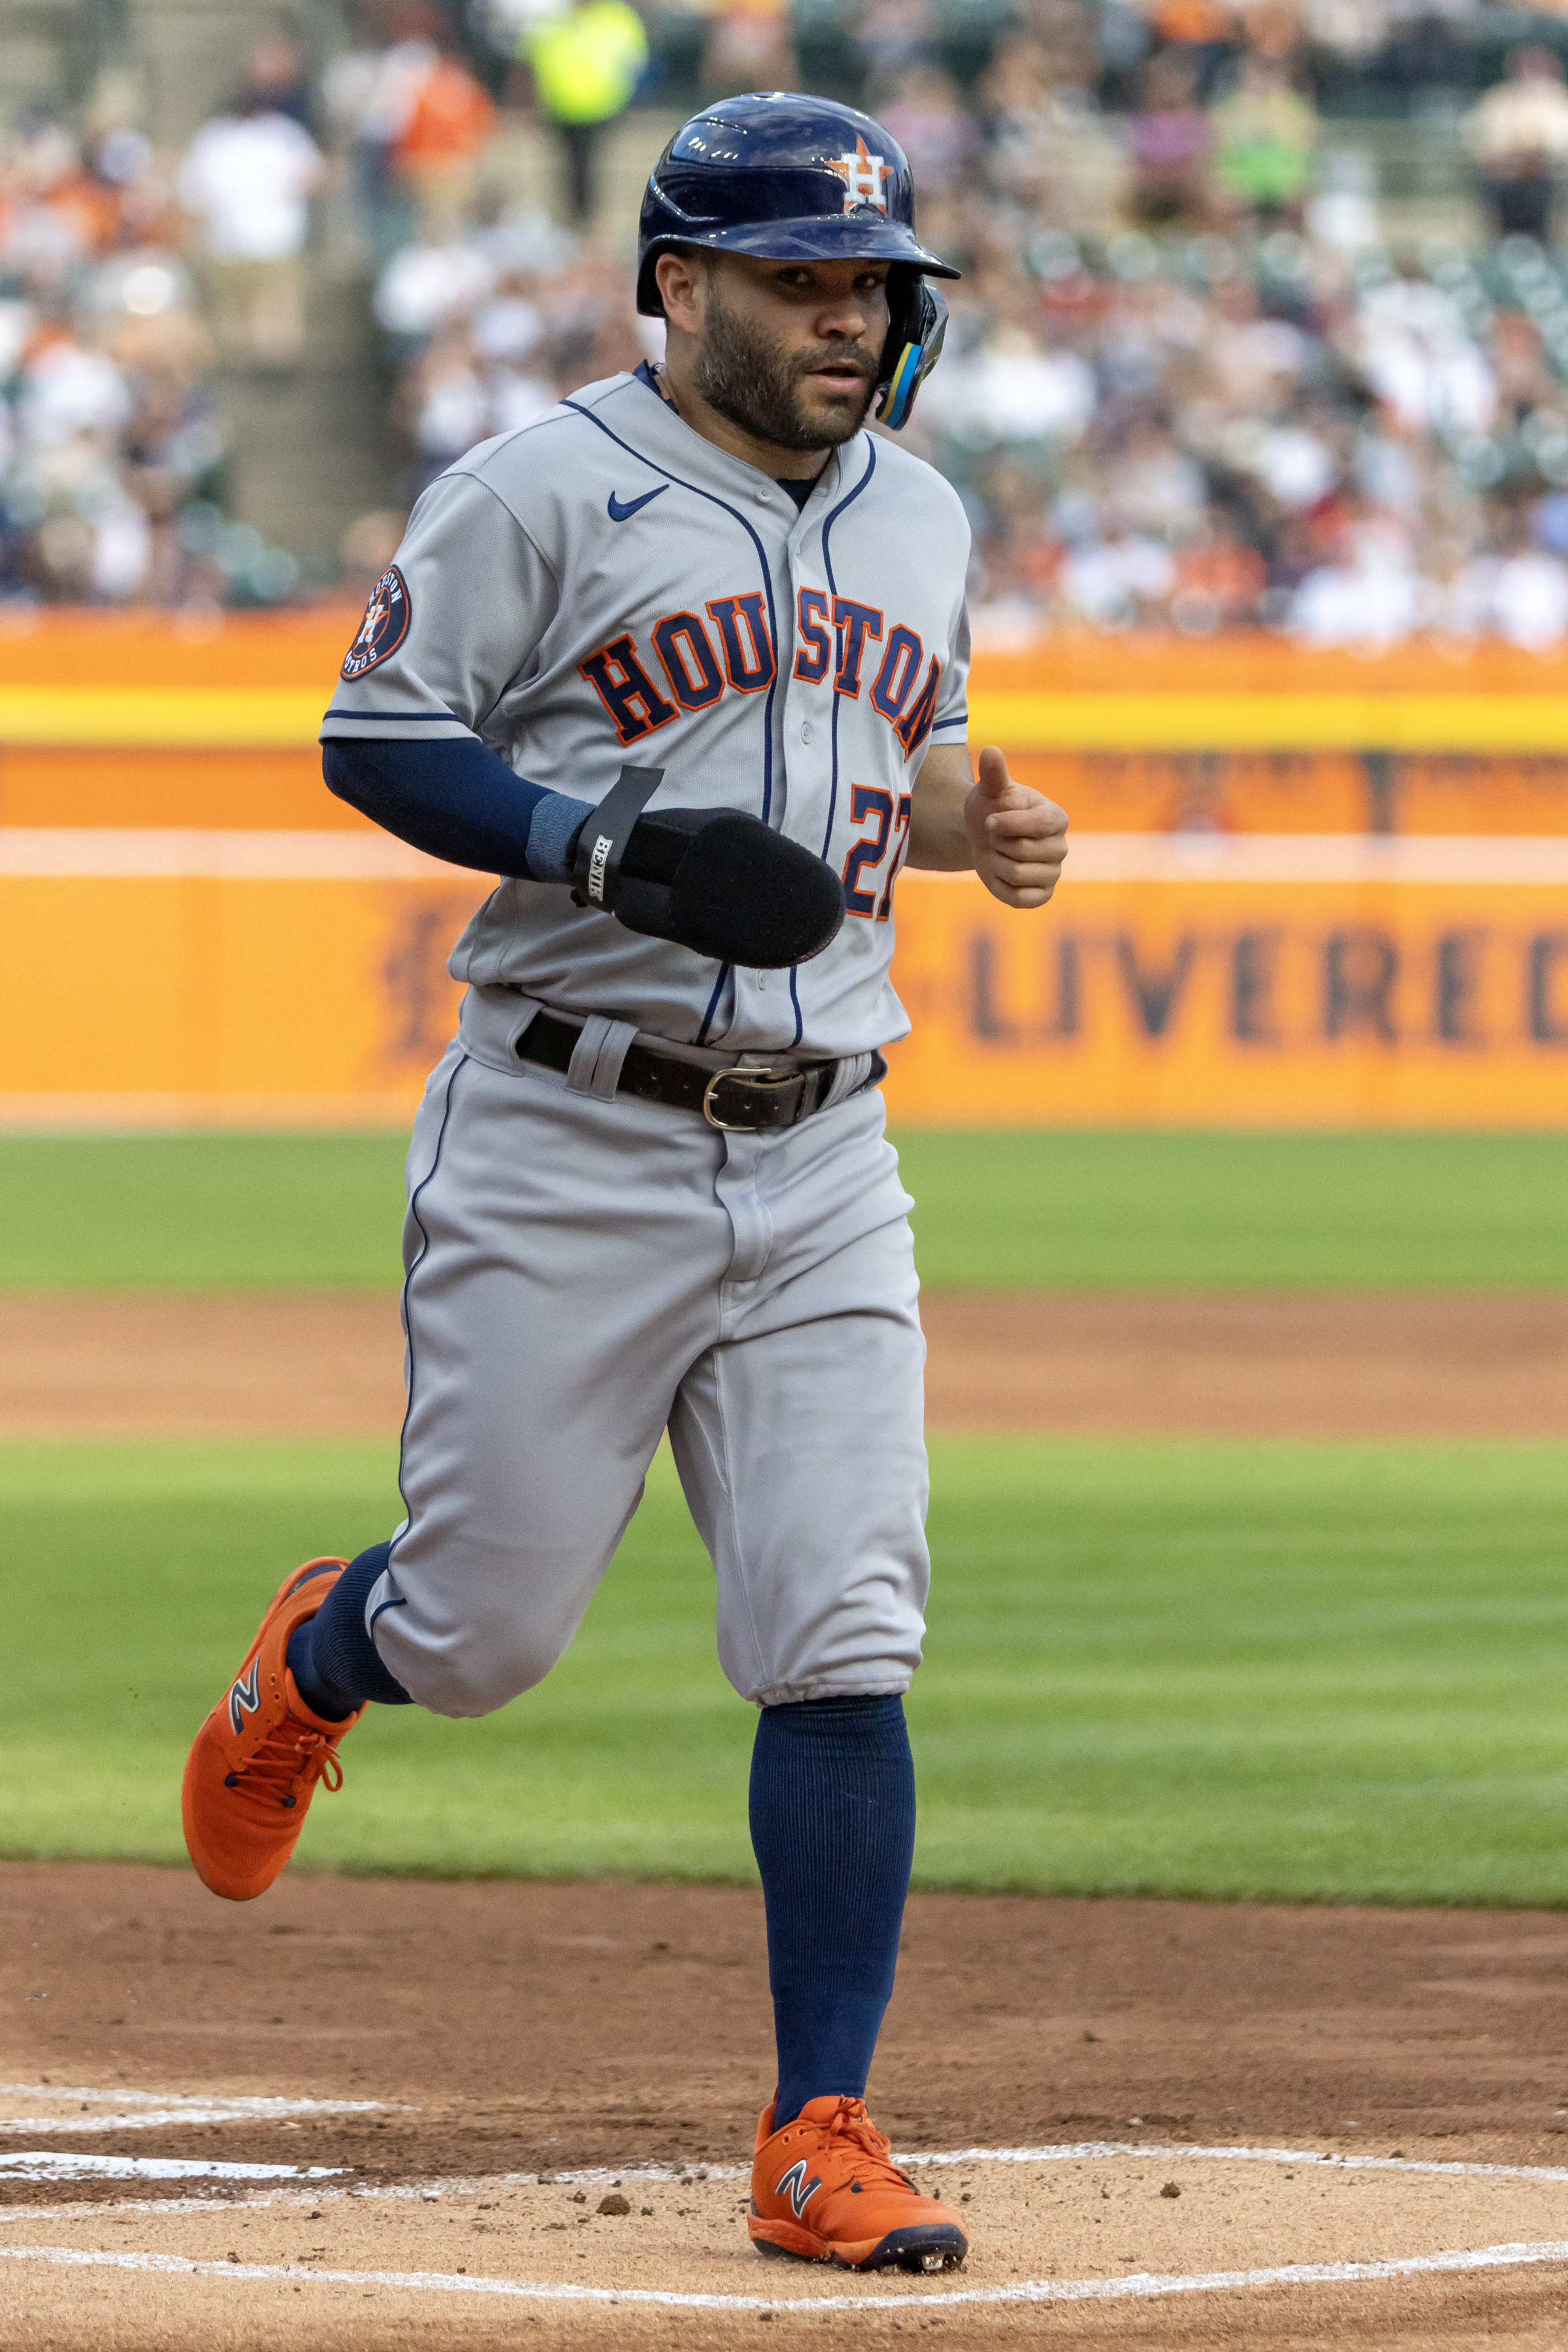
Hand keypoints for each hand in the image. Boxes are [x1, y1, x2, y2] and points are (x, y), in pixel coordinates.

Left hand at [964, 746, 1067, 908]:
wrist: (983, 838)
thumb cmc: (991, 809)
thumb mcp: (990, 790)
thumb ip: (994, 774)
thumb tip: (991, 751)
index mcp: (1056, 817)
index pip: (1037, 825)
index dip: (1007, 824)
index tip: (989, 821)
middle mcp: (1061, 846)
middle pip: (1023, 851)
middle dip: (998, 844)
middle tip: (996, 838)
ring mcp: (1054, 873)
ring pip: (1017, 876)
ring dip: (997, 864)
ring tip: (999, 854)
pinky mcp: (1042, 895)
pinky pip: (1019, 899)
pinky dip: (1000, 887)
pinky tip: (1000, 873)